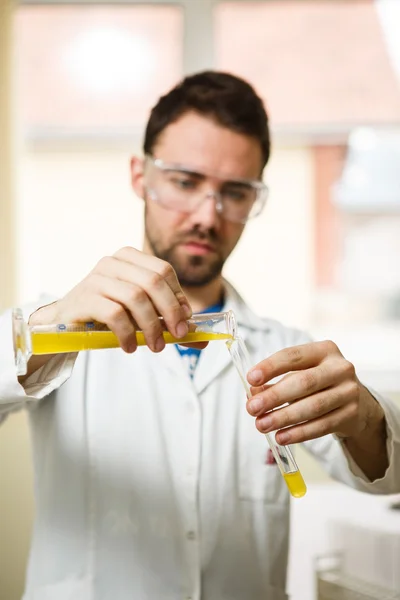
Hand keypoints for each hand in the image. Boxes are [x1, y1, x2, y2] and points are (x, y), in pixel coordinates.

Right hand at [29, 247, 202, 353]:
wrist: (65, 324)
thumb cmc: (107, 316)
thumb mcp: (141, 315)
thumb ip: (169, 324)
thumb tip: (203, 340)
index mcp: (129, 258)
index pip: (163, 270)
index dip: (178, 296)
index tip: (185, 320)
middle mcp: (112, 262)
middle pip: (153, 281)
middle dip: (171, 311)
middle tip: (177, 336)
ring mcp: (96, 278)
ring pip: (136, 297)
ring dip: (151, 326)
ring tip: (155, 346)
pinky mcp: (84, 298)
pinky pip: (114, 314)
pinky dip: (128, 333)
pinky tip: (129, 346)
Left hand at [246, 341, 383, 444]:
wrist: (356, 402)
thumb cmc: (319, 384)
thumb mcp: (300, 374)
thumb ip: (275, 382)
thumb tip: (253, 394)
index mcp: (324, 350)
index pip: (293, 356)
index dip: (271, 367)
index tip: (250, 379)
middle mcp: (340, 368)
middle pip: (304, 382)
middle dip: (274, 396)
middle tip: (252, 408)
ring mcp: (349, 391)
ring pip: (312, 407)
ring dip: (283, 418)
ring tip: (262, 425)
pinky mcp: (352, 415)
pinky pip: (322, 426)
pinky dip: (299, 433)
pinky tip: (281, 437)